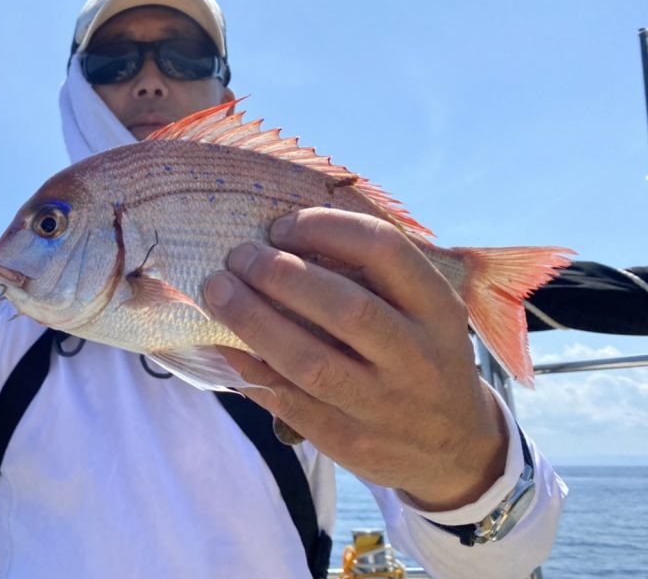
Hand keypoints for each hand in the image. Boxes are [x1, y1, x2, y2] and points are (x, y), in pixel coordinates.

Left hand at [204, 207, 507, 510]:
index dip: (324, 228)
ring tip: (218, 290)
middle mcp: (416, 356)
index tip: (280, 226)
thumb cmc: (420, 356)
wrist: (456, 449)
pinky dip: (249, 369)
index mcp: (437, 309)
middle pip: (345, 308)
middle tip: (239, 256)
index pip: (383, 250)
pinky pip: (291, 403)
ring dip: (254, 321)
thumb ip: (372, 278)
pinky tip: (220, 344)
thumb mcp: (424, 312)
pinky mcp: (351, 442)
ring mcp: (383, 405)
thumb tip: (280, 239)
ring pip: (312, 363)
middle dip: (281, 275)